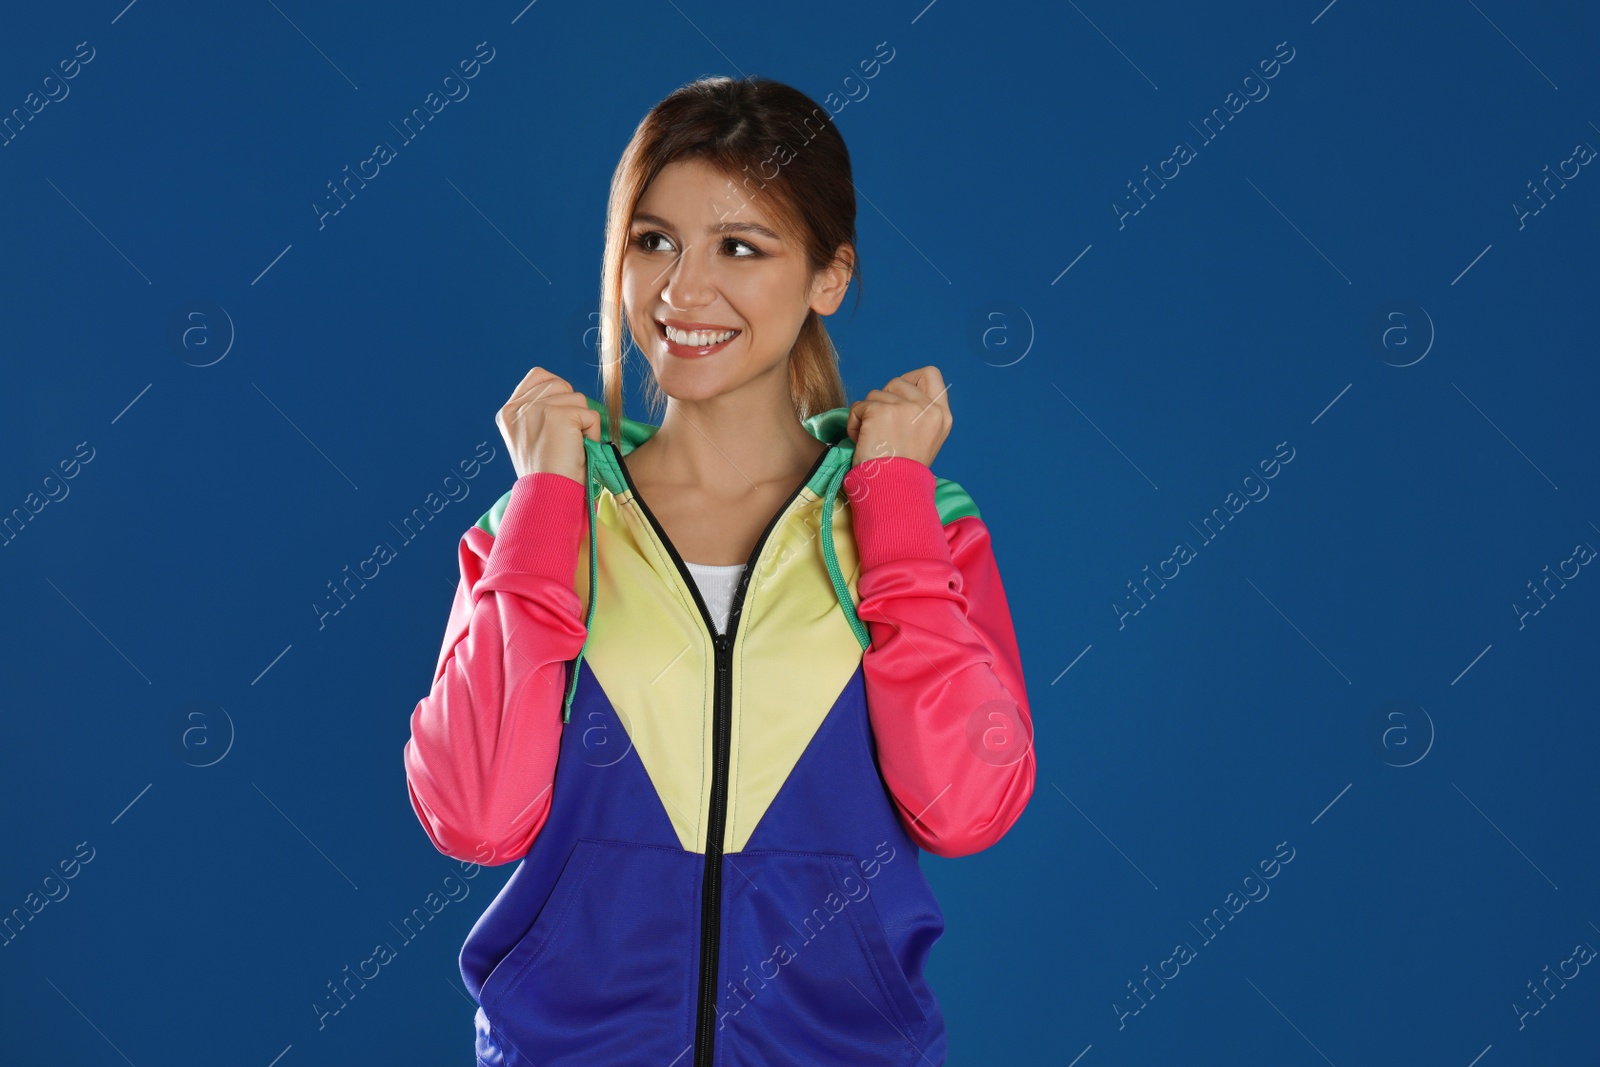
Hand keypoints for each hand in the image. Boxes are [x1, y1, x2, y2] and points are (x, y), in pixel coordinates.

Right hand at [496, 367, 601, 482]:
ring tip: (570, 449)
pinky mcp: (558, 415)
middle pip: (561, 385)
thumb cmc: (546, 476)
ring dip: (582, 424)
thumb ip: (539, 413)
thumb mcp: (530, 439)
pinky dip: (592, 435)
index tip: (559, 423)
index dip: (558, 394)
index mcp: (508, 412)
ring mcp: (537, 409)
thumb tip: (568, 395)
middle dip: (572, 410)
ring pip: (578, 399)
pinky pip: (591, 415)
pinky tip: (578, 452)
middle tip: (563, 442)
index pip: (539, 376)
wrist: (546, 497)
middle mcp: (519, 407)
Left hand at [845, 365, 951, 470]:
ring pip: (875, 394)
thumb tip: (897, 395)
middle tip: (882, 428)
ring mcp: (906, 408)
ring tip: (873, 440)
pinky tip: (863, 442)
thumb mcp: (925, 440)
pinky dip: (854, 423)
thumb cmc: (902, 473)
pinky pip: (859, 406)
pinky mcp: (882, 411)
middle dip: (883, 400)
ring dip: (867, 415)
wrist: (892, 493)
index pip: (931, 374)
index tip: (898, 398)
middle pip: (897, 381)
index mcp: (942, 416)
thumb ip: (919, 415)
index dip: (910, 379)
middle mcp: (928, 409)